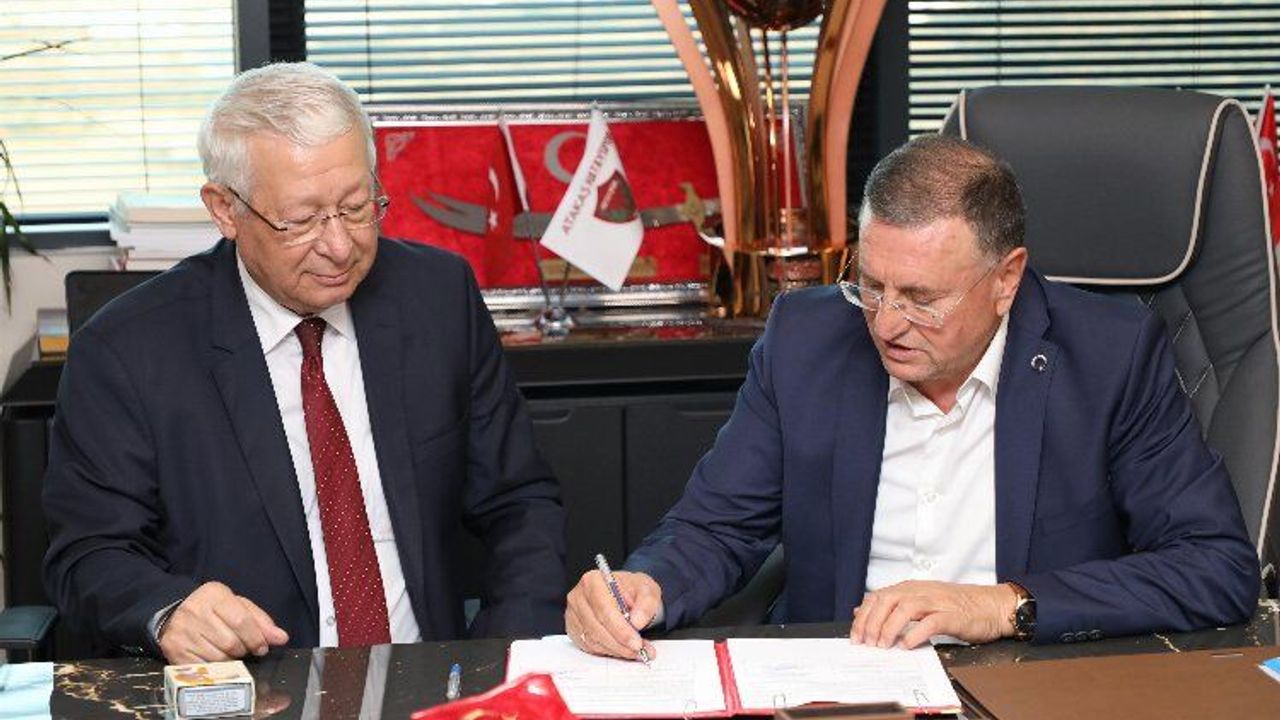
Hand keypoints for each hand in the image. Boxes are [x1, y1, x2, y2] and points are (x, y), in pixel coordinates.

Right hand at [158, 581, 289, 662]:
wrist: (173, 613)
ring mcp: (183, 633)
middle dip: (244, 649)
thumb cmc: (213, 609)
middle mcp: (195, 612)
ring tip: (229, 652)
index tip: (262, 647)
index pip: (241, 621)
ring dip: (230, 660)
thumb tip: (281, 638)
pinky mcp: (175, 651)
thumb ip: (261, 621)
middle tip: (244, 649)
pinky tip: (216, 659)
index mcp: (214, 595)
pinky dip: (216, 668)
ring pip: (218, 657)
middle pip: (230, 642)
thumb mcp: (238, 606)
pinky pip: (204, 667)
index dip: (256, 638)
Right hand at [565, 569, 660, 660]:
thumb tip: (637, 622)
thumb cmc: (632, 590)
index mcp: (594, 581)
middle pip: (597, 627)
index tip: (636, 643)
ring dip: (616, 649)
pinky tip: (623, 649)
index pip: (604, 609)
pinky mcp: (574, 630)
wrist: (625, 595)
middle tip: (640, 650)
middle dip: (620, 643)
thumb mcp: (647, 589)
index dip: (620, 629)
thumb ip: (646, 603)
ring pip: (593, 640)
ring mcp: (574, 615)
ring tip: (636, 651)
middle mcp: (578, 597)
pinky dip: (609, 651)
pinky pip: (590, 646)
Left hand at [850, 580, 1017, 648]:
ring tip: (883, 645)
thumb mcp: (919, 602)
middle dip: (872, 622)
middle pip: (887, 601)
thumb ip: (891, 606)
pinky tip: (907, 645)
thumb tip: (860, 611)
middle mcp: (920, 591)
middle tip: (866, 643)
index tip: (855, 636)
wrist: (992, 606)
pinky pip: (931, 622)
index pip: (878, 597)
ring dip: (889, 627)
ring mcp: (937, 602)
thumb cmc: (956, 607)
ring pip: (905, 608)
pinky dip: (916, 634)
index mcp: (910, 588)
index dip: (863, 616)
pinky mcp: (953, 615)